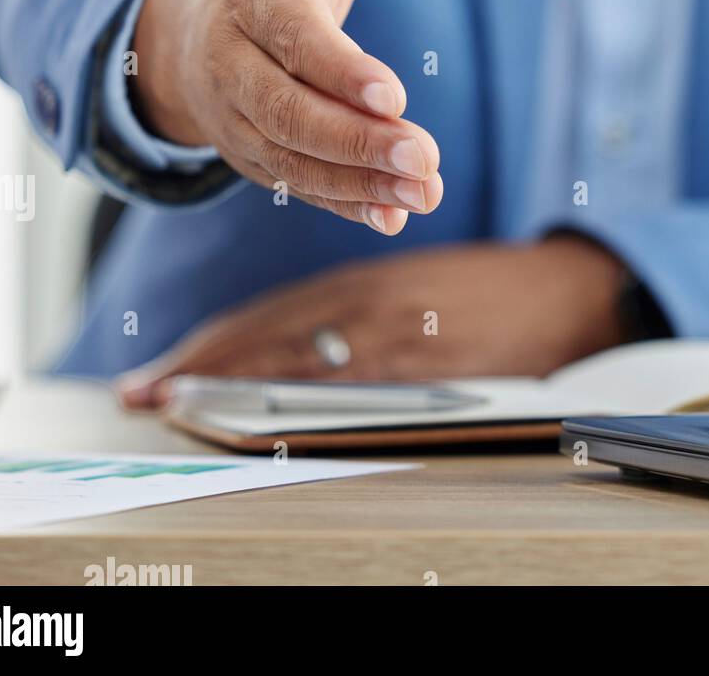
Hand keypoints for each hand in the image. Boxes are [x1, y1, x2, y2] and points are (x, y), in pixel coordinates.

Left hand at [115, 235, 628, 408]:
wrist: (564, 293)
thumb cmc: (483, 289)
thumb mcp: (414, 281)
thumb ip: (356, 305)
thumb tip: (286, 344)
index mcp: (370, 283)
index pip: (273, 317)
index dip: (213, 343)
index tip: (162, 370)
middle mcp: (375, 312)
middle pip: (271, 345)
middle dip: (201, 370)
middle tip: (144, 395)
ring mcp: (400, 350)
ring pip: (299, 373)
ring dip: (232, 391)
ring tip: (177, 409)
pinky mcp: (429, 382)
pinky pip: (352, 399)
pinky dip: (298, 412)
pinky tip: (264, 426)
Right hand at [131, 0, 440, 232]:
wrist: (207, 22)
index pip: (293, 39)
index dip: (339, 68)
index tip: (396, 92)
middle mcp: (232, 62)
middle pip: (288, 112)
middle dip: (357, 140)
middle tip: (426, 156)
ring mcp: (237, 116)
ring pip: (293, 159)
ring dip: (360, 181)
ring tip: (427, 190)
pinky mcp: (254, 154)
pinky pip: (297, 185)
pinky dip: (346, 204)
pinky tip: (395, 215)